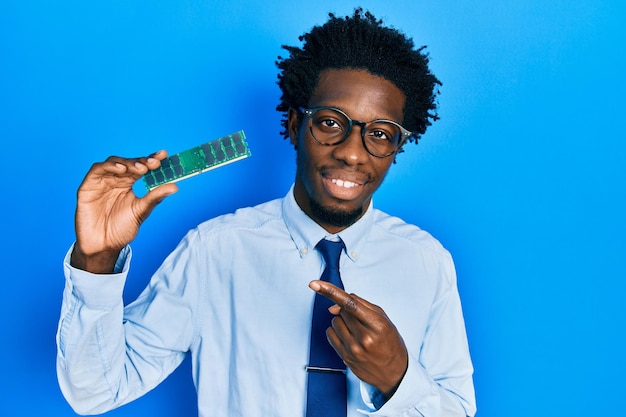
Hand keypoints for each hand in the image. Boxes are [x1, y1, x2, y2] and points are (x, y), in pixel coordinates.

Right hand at [71, 151, 177, 272]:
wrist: (103, 245)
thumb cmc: (121, 229)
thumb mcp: (141, 211)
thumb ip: (155, 198)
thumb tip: (175, 186)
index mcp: (128, 184)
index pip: (141, 167)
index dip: (151, 159)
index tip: (164, 155)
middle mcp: (115, 180)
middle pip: (129, 163)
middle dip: (142, 161)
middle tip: (154, 163)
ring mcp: (102, 182)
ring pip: (114, 163)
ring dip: (128, 162)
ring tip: (140, 168)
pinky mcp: (88, 186)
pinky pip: (96, 170)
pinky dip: (108, 167)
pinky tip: (121, 170)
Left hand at [309, 280, 407, 398]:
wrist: (394, 373)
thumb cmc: (389, 342)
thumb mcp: (383, 319)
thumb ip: (360, 305)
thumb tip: (332, 306)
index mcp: (377, 324)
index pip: (350, 303)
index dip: (330, 291)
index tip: (314, 284)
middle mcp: (364, 338)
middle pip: (341, 311)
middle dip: (348, 311)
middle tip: (360, 321)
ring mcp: (353, 349)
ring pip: (334, 322)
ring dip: (342, 322)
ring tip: (356, 331)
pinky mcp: (345, 357)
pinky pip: (330, 334)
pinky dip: (336, 332)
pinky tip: (349, 337)